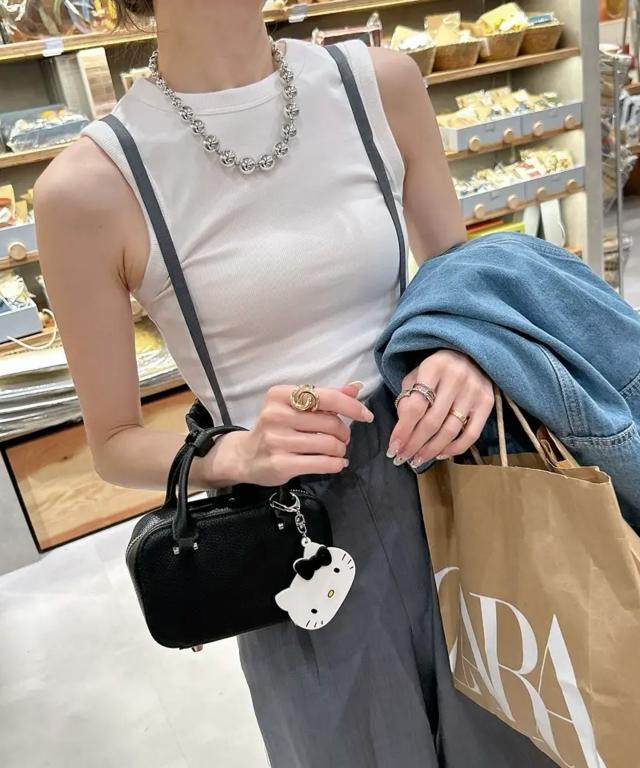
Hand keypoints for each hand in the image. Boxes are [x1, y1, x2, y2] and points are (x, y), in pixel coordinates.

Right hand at [213, 382, 372, 485]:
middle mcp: (276, 415)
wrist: (245, 456)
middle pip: (330, 422)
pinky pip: (322, 463)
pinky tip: (336, 463)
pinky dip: (336, 464)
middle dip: (344, 432)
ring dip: (340, 449)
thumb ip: (326, 397)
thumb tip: (356, 388)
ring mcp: (277, 440)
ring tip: (337, 451)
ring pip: (329, 444)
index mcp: (280, 395)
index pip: (327, 397)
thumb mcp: (296, 407)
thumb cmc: (276, 427)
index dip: (352, 407)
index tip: (366, 416)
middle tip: (342, 438)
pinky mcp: (281, 464)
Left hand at [387, 351, 493, 466]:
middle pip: (432, 422)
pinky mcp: (487, 402)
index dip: (403, 430)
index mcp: (434, 367)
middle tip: (401, 458)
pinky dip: (454, 449)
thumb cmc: (437, 368)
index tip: (392, 447)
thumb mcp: (416, 374)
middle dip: (414, 444)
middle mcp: (456, 378)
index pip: (416, 406)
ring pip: (450, 431)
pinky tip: (440, 454)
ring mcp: (474, 391)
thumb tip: (403, 428)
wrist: (471, 354)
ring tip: (416, 460)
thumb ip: (407, 397)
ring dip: (431, 450)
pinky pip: (471, 434)